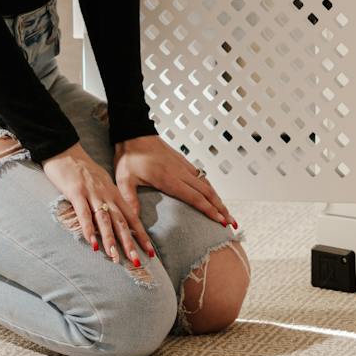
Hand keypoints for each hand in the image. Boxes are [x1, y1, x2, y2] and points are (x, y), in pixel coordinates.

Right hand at [41, 143, 156, 266]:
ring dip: (111, 240)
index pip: (132, 218)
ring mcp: (92, 194)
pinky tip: (92, 243)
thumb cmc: (82, 169)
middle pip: (122, 222)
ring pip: (105, 220)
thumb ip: (109, 199)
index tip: (150, 252)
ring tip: (115, 257)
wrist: (65, 150)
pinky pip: (84, 214)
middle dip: (130, 243)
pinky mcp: (76, 193)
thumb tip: (117, 217)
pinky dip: (89, 229)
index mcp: (114, 194)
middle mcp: (107, 195)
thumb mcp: (101, 183)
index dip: (141, 236)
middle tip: (137, 261)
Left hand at [113, 134, 237, 229]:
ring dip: (218, 199)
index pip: (194, 197)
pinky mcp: (182, 161)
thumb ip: (130, 201)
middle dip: (220, 208)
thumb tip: (132, 223)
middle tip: (231, 222)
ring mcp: (183, 166)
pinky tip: (212, 194)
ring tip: (226, 212)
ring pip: (207, 184)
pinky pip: (201, 176)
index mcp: (169, 179)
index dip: (209, 210)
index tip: (220, 221)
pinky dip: (210, 188)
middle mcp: (180, 172)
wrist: (134, 133)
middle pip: (207, 192)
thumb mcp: (125, 180)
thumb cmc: (129, 156)